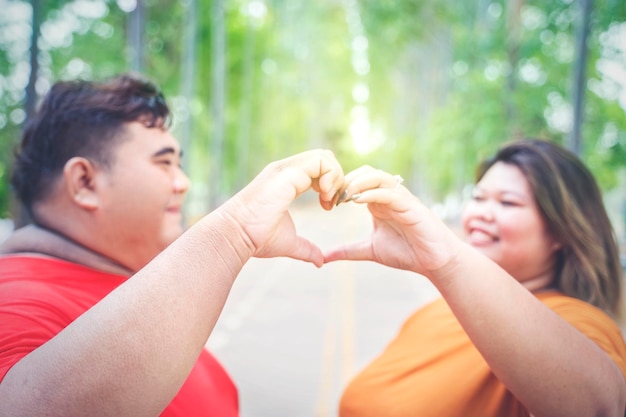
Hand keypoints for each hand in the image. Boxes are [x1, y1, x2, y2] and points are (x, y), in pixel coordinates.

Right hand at [222, 149, 343, 266]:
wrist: (237, 235)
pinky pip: (321, 162)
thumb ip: (306, 248)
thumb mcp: (289, 242)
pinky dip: (331, 177)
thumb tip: (320, 260)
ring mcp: (287, 169)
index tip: (329, 207)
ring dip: (335, 178)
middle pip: (324, 157)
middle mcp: (287, 170)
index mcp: (288, 181)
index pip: (319, 168)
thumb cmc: (256, 237)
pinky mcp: (288, 173)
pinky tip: (324, 197)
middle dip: (337, 178)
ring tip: (328, 200)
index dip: (331, 185)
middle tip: (333, 202)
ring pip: (324, 156)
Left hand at [325, 165, 462, 274]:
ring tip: (344, 196)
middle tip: (332, 196)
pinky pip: (391, 192)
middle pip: (365, 172)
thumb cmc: (407, 252)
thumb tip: (324, 257)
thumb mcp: (370, 250)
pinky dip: (374, 193)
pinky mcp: (411, 206)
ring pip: (378, 177)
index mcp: (378, 202)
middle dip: (346, 180)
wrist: (434, 262)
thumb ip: (348, 251)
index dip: (339, 187)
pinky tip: (359, 201)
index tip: (325, 201)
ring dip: (359, 182)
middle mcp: (389, 196)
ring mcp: (401, 199)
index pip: (357, 181)